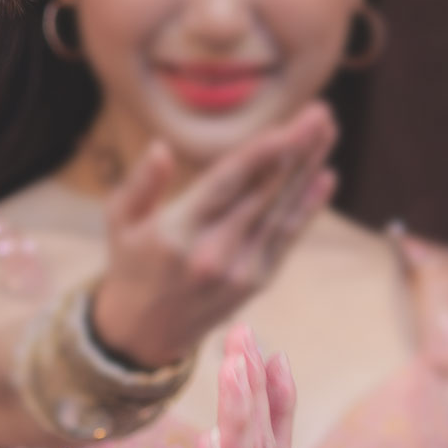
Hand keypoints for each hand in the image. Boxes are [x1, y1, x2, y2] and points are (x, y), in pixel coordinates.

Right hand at [90, 105, 335, 368]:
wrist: (141, 334)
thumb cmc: (131, 264)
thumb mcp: (119, 222)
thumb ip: (140, 184)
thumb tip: (161, 148)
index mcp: (176, 235)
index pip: (225, 186)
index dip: (259, 155)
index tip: (286, 127)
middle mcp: (212, 255)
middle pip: (262, 194)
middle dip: (295, 151)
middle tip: (320, 113)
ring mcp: (239, 271)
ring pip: (281, 211)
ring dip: (308, 170)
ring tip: (327, 132)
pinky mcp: (255, 282)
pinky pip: (286, 238)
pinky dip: (308, 207)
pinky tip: (325, 177)